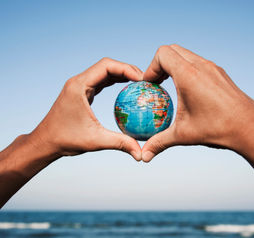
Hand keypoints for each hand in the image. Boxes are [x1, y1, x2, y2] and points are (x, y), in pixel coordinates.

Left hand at [32, 57, 141, 160]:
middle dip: (126, 70)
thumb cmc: (65, 139)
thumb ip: (120, 143)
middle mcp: (78, 82)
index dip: (126, 69)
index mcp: (79, 86)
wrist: (45, 142)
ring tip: (138, 83)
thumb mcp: (95, 141)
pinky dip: (113, 82)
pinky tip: (125, 88)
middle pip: (107, 66)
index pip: (106, 66)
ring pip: (103, 73)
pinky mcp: (81, 93)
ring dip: (120, 75)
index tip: (142, 79)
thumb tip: (140, 153)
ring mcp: (79, 86)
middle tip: (144, 81)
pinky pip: (100, 82)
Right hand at [142, 45, 253, 165]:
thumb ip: (159, 142)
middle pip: (172, 50)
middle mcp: (201, 66)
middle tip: (156, 83)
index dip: (150, 67)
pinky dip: (185, 69)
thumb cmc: (217, 128)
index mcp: (188, 75)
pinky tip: (186, 89)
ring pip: (185, 54)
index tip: (149, 85)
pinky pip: (196, 62)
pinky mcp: (218, 72)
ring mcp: (212, 67)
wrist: (249, 127)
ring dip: (173, 65)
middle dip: (159, 64)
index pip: (162, 54)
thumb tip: (143, 156)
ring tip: (168, 84)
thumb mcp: (183, 135)